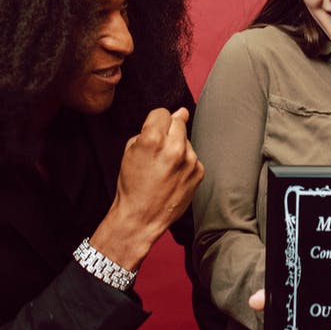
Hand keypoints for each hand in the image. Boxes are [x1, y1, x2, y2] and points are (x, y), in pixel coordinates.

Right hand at [91, 107, 204, 268]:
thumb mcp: (131, 150)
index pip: (162, 112)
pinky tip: (172, 175)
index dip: (154, 122)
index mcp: (153, 139)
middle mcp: (175, 148)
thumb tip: (181, 112)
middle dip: (168, 131)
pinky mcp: (199, 172)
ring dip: (177, 147)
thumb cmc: (132, 184)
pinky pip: (193, 156)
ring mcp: (190, 161)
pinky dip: (184, 162)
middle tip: (157, 149)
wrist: (142, 217)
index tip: (151, 133)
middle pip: (178, 122)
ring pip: (186, 140)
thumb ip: (153, 128)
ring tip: (164, 166)